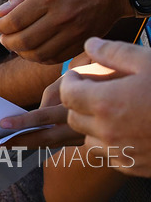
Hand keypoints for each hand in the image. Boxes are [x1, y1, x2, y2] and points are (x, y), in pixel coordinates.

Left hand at [0, 0, 134, 63]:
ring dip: (21, 52)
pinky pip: (55, 58)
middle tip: (3, 37)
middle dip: (7, 41)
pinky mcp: (83, 42)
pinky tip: (33, 49)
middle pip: (24, 41)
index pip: (15, 21)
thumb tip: (0, 12)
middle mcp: (62, 17)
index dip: (1, 27)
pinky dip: (39, 57)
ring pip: (38, 54)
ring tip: (16, 44)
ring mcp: (74, 32)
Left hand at [0, 74, 83, 148]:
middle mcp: (83, 125)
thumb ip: (51, 95)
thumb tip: (37, 115)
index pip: (44, 117)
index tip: (3, 124)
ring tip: (5, 144)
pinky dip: (41, 143)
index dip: (22, 121)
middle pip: (46, 137)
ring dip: (28, 144)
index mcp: (77, 107)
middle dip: (20, 140)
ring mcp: (87, 136)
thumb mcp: (70, 79)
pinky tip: (24, 141)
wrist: (122, 87)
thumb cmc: (91, 76)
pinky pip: (61, 143)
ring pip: (53, 144)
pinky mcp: (87, 140)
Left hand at [60, 38, 150, 175]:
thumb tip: (89, 44)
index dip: (70, 83)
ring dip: (93, 125)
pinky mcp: (134, 167)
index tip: (78, 77)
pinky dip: (111, 144)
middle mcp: (107, 131)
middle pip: (74, 117)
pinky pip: (110, 155)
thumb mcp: (148, 61)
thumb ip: (113, 52)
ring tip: (113, 111)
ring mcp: (121, 152)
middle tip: (94, 92)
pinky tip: (129, 130)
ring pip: (89, 139)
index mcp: (105, 103)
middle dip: (78, 103)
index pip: (67, 94)